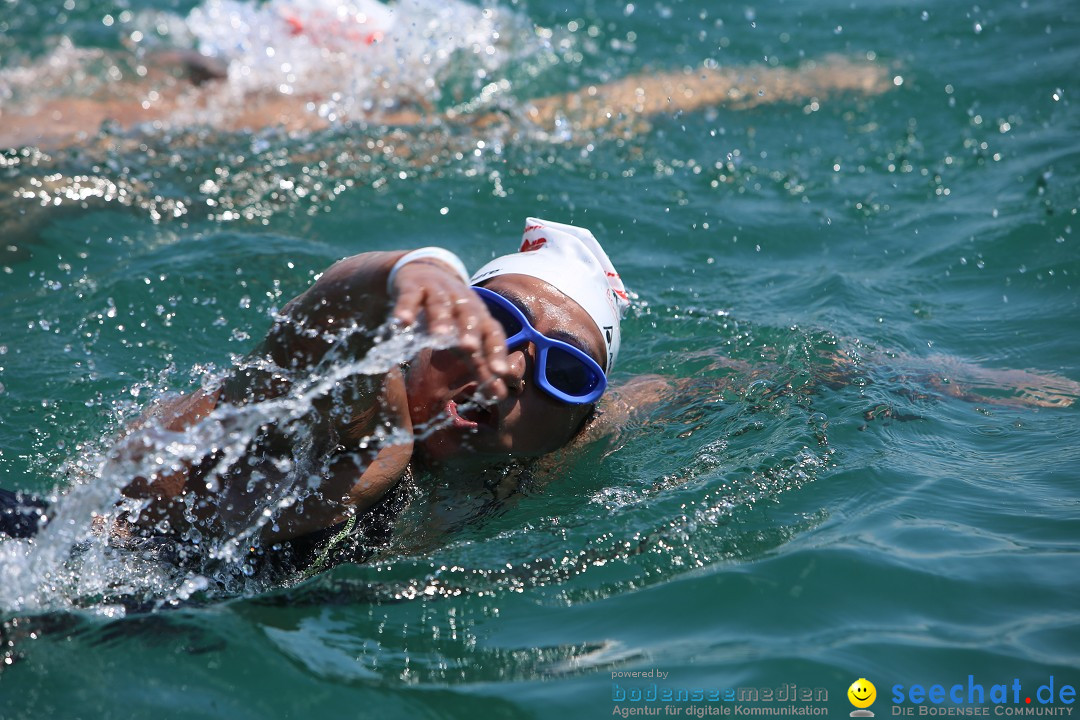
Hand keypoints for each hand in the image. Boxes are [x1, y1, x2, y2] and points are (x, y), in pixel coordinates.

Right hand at [389, 259, 509, 399]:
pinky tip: (401, 323)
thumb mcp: (467, 337)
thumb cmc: (453, 316)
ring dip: (440, 320)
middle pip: (469, 317)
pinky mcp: (413, 286)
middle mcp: (462, 302)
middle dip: (470, 333)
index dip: (496, 352)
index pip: (492, 334)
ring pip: (440, 305)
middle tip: (470, 350)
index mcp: (480, 317)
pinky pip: (409, 297)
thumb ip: (481, 364)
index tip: (499, 373)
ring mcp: (438, 292)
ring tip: (438, 337)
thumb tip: (498, 395)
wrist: (424, 272)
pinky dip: (405, 309)